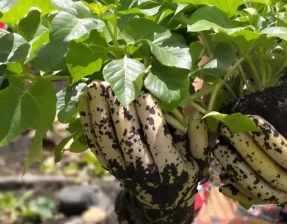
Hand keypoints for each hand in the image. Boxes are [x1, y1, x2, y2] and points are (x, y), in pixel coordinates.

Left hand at [79, 81, 208, 222]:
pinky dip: (87, 122)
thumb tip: (196, 116)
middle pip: (127, 137)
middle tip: (115, 83)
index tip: (143, 90)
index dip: (148, 113)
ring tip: (95, 86)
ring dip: (98, 111)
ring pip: (106, 140)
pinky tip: (85, 101)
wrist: (163, 203)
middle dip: (119, 108)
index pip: (155, 136)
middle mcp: (142, 170)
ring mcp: (122, 170)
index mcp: (168, 166)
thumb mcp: (201, 160)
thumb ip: (200, 139)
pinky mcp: (110, 167)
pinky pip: (95, 144)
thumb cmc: (184, 172)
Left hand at [212, 93, 286, 207]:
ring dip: (237, 170)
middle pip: (269, 175)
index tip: (252, 120)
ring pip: (259, 190)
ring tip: (219, 148)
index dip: (270, 140)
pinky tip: (222, 176)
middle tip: (227, 128)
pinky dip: (239, 190)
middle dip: (245, 151)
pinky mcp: (285, 200)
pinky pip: (258, 199)